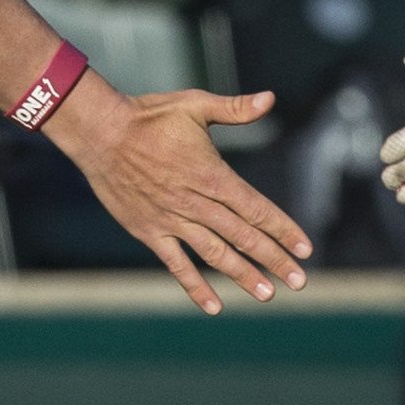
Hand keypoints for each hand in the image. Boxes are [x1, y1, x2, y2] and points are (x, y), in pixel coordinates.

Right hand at [51, 85, 312, 308]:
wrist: (100, 133)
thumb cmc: (149, 116)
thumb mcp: (194, 105)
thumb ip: (235, 108)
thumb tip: (270, 98)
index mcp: (211, 174)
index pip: (256, 208)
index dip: (282, 229)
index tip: (305, 248)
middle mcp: (195, 202)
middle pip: (243, 236)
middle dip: (274, 259)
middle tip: (300, 281)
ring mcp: (171, 220)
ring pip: (215, 254)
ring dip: (242, 275)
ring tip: (267, 294)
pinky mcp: (149, 231)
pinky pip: (176, 264)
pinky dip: (195, 286)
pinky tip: (214, 306)